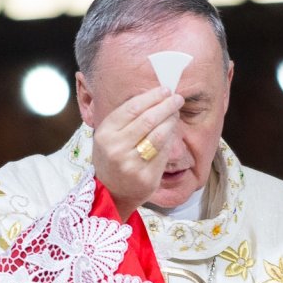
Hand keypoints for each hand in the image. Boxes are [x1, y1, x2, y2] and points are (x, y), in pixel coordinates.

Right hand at [91, 87, 183, 218]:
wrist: (111, 192)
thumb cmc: (112, 158)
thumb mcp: (109, 136)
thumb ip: (126, 118)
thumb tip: (154, 96)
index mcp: (105, 133)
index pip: (132, 108)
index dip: (151, 97)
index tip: (165, 90)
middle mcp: (116, 148)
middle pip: (148, 119)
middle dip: (166, 106)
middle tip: (177, 98)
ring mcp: (131, 164)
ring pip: (158, 135)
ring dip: (171, 121)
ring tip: (176, 113)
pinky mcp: (146, 177)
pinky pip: (163, 153)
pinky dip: (170, 139)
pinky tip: (172, 131)